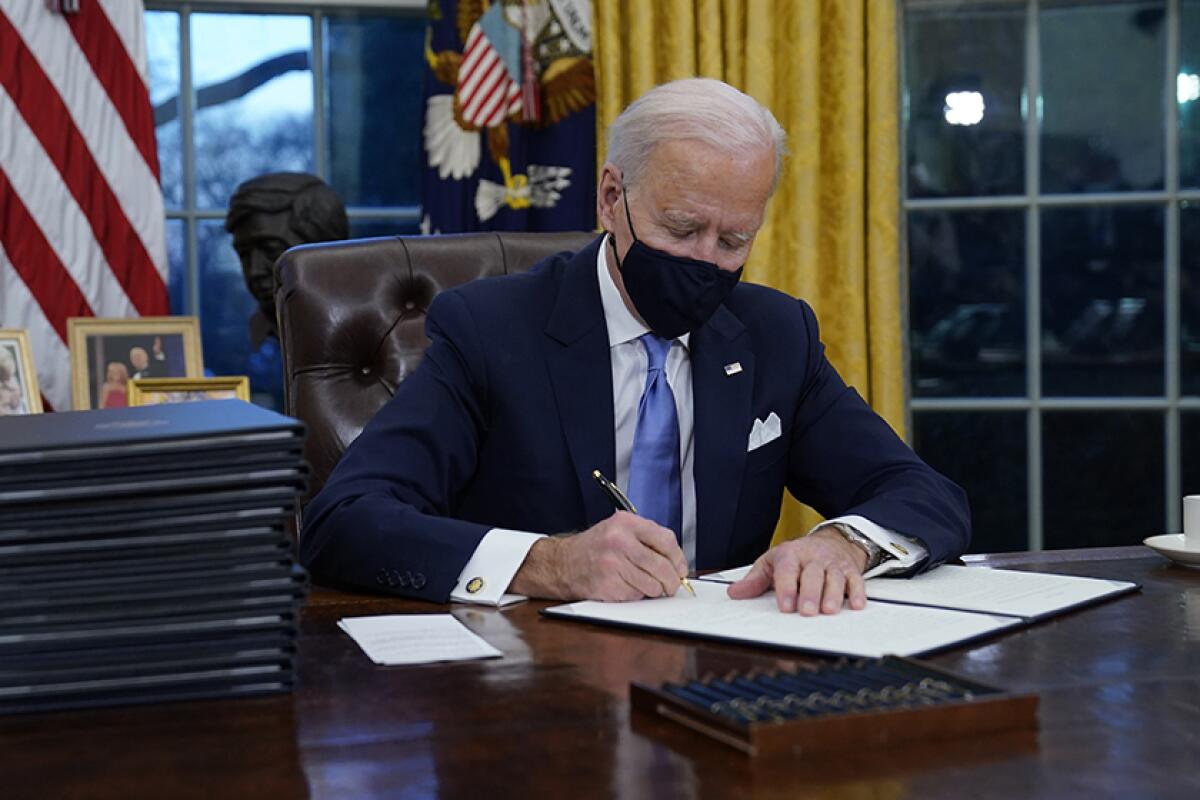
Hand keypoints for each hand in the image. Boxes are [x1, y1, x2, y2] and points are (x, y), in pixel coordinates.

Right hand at [510, 511, 687, 600]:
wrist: (563, 563)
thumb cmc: (596, 548)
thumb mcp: (619, 530)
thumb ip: (647, 539)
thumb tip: (677, 563)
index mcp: (626, 523)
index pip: (666, 540)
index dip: (678, 558)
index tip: (681, 568)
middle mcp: (619, 541)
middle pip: (662, 566)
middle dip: (672, 581)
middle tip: (672, 586)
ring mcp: (613, 564)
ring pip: (652, 585)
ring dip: (654, 590)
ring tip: (645, 585)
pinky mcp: (608, 584)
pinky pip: (636, 595)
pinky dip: (637, 595)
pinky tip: (626, 586)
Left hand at [726, 527, 867, 614]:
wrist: (831, 541)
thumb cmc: (798, 556)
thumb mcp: (773, 562)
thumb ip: (755, 579)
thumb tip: (734, 593)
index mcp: (791, 554)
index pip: (787, 569)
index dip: (786, 588)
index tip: (785, 606)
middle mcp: (813, 558)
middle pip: (812, 574)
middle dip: (810, 593)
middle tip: (806, 612)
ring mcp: (833, 564)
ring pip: (835, 578)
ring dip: (833, 594)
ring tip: (829, 610)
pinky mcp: (851, 571)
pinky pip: (856, 581)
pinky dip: (857, 593)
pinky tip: (855, 605)